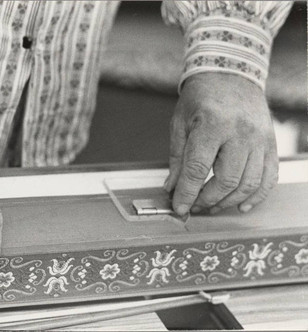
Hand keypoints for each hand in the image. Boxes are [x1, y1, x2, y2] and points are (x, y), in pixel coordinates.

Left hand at [165, 73, 278, 215]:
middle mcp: (240, 132)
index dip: (187, 192)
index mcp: (212, 124)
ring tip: (211, 206)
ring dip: (228, 202)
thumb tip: (172, 188)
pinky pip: (269, 177)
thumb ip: (177, 158)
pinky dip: (256, 196)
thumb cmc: (201, 98)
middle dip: (207, 200)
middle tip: (194, 206)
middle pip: (226, 180)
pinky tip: (241, 205)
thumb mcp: (180, 123)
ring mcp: (259, 138)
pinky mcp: (271, 144)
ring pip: (248, 183)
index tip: (179, 207)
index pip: (198, 168)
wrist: (230, 75)